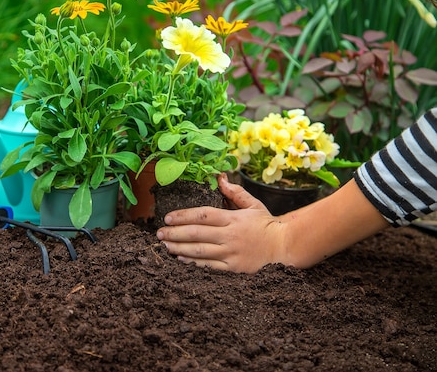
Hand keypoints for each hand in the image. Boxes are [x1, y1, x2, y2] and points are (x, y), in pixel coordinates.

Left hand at [156, 173, 287, 272]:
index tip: (167, 218)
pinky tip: (181, 259)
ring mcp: (230, 253)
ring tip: (166, 245)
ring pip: (199, 251)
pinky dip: (193, 262)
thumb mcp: (252, 204)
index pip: (202, 215)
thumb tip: (220, 177)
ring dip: (179, 248)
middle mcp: (229, 236)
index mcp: (232, 218)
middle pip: (196, 233)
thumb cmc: (266, 225)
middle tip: (159, 233)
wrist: (284, 247)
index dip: (182, 216)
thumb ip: (234, 192)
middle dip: (174, 233)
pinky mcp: (233, 267)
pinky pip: (209, 265)